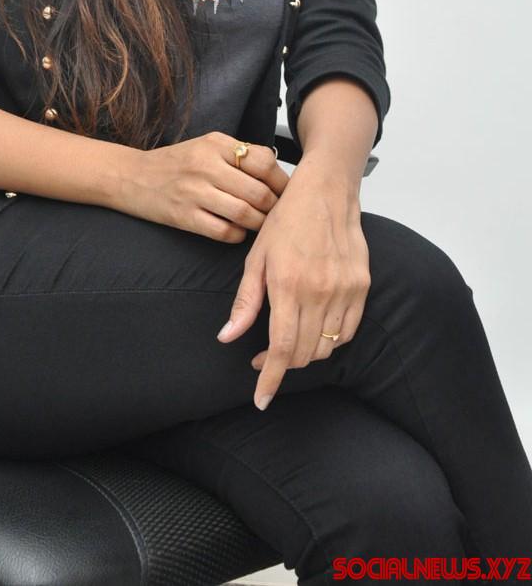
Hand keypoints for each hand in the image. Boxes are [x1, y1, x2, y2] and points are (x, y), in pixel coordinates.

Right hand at [122, 132, 290, 242]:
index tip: (287, 192)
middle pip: (258, 191)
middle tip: (279, 214)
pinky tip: (238, 232)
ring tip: (261, 225)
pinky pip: (224, 232)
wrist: (132, 177)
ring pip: (244, 213)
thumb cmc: (175, 163)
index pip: (263, 162)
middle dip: (275, 207)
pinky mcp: (184, 216)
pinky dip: (238, 235)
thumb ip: (237, 155)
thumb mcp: (206, 146)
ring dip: (260, 224)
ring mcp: (194, 192)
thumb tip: (276, 173)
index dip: (281, 181)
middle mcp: (205, 165)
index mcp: (215, 144)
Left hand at [215, 153, 370, 407]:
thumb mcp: (255, 257)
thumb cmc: (286, 220)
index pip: (282, 349)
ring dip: (306, 353)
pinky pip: (348, 331)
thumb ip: (245, 301)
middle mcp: (320, 291)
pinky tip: (315, 327)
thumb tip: (228, 336)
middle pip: (304, 353)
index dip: (271, 379)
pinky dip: (331, 339)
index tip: (261, 399)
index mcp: (289, 285)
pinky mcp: (362, 287)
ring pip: (327, 346)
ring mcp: (345, 290)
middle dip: (283, 365)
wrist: (326, 191)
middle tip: (264, 356)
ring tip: (289, 339)